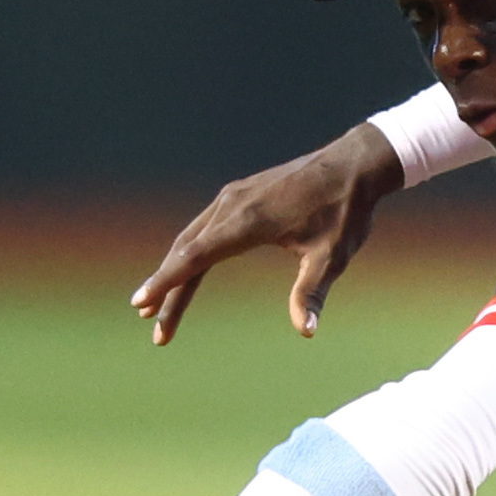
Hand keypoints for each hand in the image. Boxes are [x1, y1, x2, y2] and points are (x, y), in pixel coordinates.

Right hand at [131, 122, 403, 344]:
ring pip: (192, 237)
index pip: (195, 257)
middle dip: (166, 288)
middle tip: (149, 323)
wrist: (355, 165)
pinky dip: (190, 250)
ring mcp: (233, 197)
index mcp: (248, 221)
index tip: (140, 302)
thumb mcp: (332, 257)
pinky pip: (204, 225)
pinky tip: (186, 268)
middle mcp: (232, 205)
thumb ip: (312, 292)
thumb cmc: (345, 213)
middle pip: (187, 251)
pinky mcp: (240, 194)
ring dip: (174, 269)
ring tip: (155, 302)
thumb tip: (306, 330)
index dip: (166, 282)